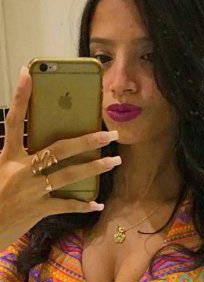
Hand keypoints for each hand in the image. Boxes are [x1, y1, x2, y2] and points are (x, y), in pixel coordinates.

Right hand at [0, 67, 119, 249]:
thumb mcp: (0, 172)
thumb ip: (18, 159)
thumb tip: (43, 150)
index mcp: (7, 157)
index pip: (14, 121)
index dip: (21, 97)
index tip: (28, 73)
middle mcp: (21, 169)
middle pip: (59, 148)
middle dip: (88, 140)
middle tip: (110, 134)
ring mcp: (31, 189)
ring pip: (70, 174)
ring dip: (95, 167)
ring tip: (115, 161)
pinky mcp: (38, 209)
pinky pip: (67, 205)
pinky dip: (83, 205)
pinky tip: (97, 204)